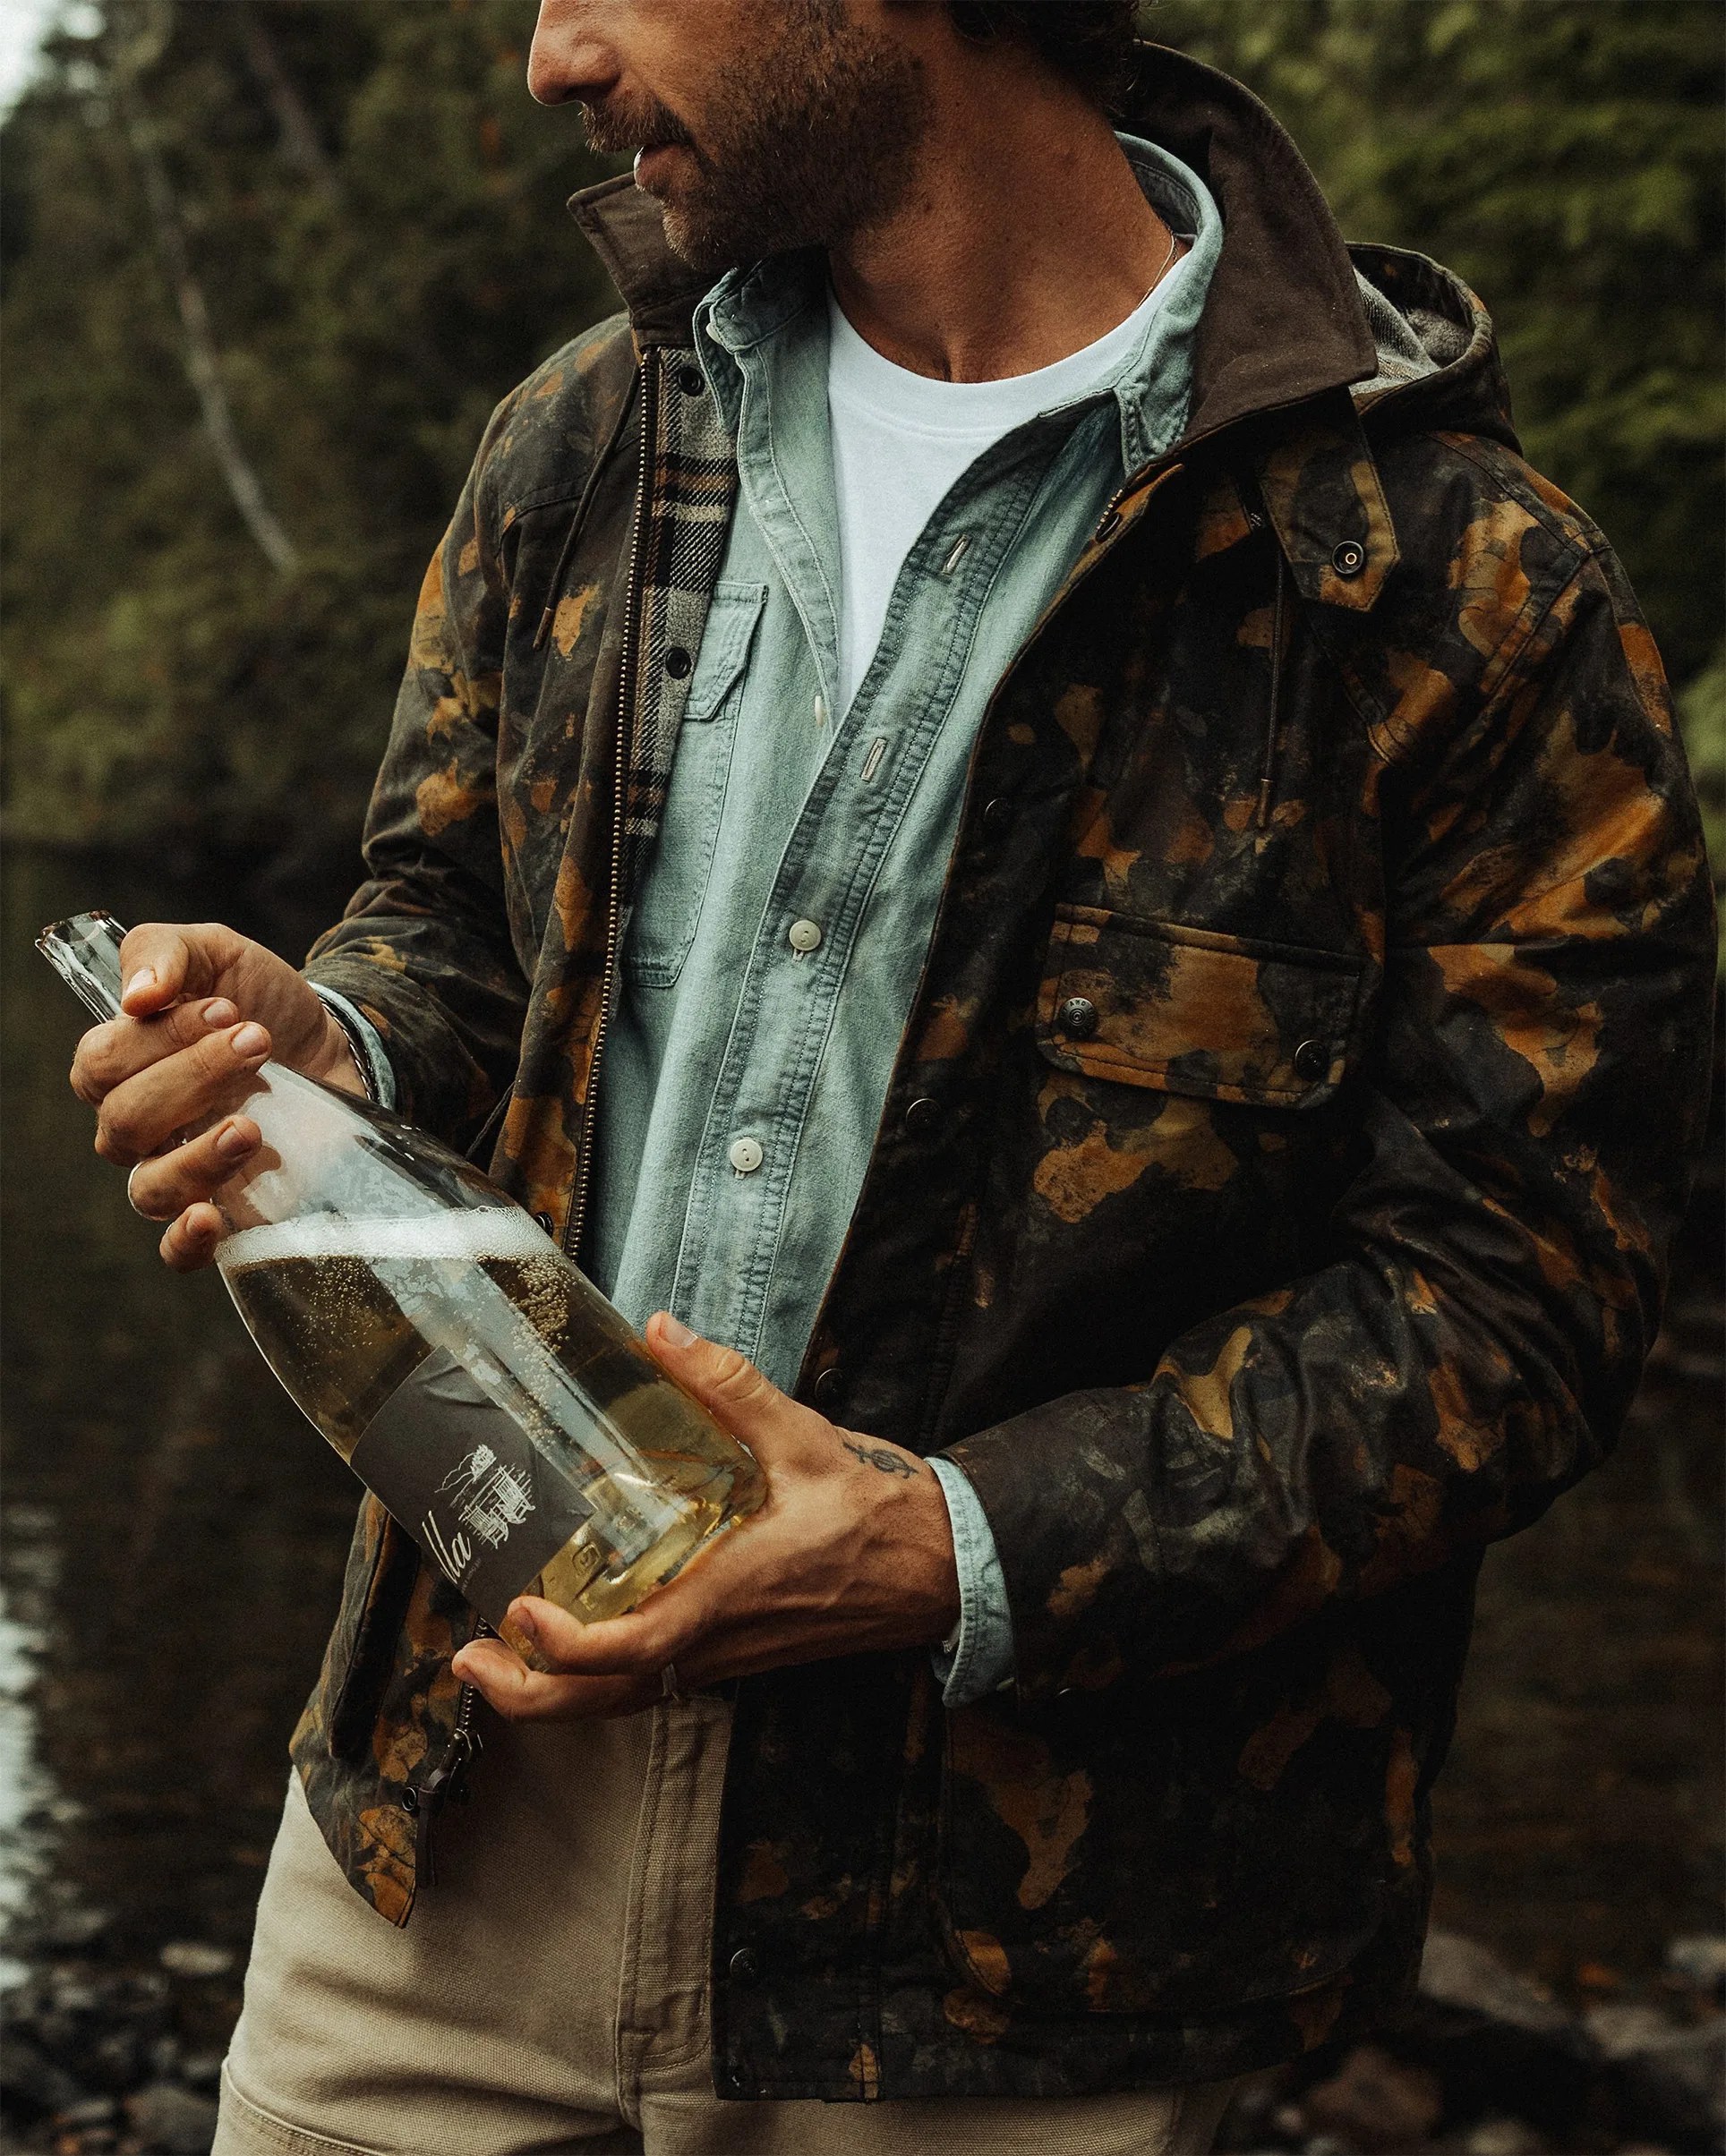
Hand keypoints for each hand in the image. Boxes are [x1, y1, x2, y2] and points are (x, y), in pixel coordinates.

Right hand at [68, 921, 365, 1271]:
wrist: (335, 1041)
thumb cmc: (262, 999)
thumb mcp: (218, 952)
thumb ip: (166, 953)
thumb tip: (136, 995)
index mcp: (125, 1066)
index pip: (101, 1066)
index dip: (157, 1039)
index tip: (228, 1009)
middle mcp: (143, 1127)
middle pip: (127, 1122)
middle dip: (192, 1076)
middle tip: (257, 1041)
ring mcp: (185, 1172)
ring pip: (149, 1190)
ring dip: (196, 1156)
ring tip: (249, 1127)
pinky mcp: (233, 1208)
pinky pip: (180, 1253)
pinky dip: (185, 1243)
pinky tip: (209, 1219)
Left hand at [452, 1315, 962, 1719]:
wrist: (942, 1570)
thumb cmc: (879, 1513)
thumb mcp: (805, 1436)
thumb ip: (729, 1384)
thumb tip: (662, 1331)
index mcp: (731, 1594)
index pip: (634, 1650)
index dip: (566, 1647)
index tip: (520, 1613)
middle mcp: (719, 1641)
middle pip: (606, 1704)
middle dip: (528, 1696)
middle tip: (467, 1658)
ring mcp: (726, 1659)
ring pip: (625, 1704)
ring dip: (553, 1695)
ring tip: (497, 1656)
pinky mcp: (735, 1657)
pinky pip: (653, 1687)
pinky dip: (598, 1681)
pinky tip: (573, 1639)